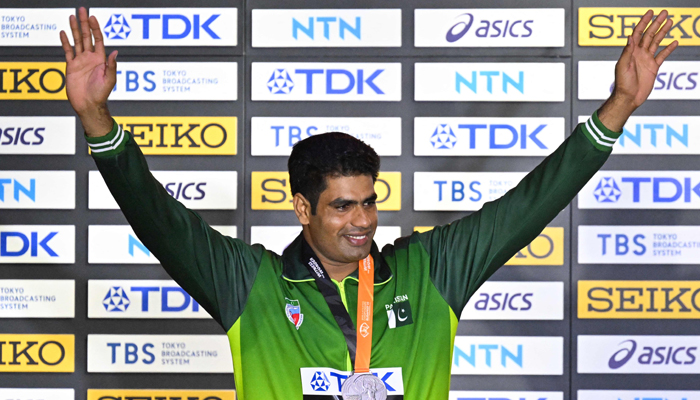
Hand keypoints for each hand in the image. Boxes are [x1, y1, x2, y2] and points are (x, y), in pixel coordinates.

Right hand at [59, 7, 116, 136]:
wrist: (88, 105)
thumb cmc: (101, 94)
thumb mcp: (109, 80)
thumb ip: (111, 66)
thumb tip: (115, 52)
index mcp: (101, 60)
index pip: (98, 40)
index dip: (95, 28)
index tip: (92, 17)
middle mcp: (91, 58)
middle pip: (87, 37)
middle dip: (84, 23)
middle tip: (81, 10)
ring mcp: (81, 61)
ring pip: (77, 41)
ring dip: (75, 29)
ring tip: (72, 17)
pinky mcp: (71, 66)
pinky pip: (68, 51)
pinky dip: (65, 42)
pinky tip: (64, 33)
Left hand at [599, 10, 678, 130]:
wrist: (628, 97)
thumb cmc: (622, 83)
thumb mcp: (622, 66)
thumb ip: (627, 52)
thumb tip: (630, 37)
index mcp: (630, 52)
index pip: (637, 33)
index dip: (643, 22)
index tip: (650, 13)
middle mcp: (638, 53)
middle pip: (649, 34)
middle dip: (656, 23)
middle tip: (664, 13)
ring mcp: (646, 59)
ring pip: (656, 42)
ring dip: (663, 32)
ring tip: (670, 21)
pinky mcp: (653, 67)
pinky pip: (662, 55)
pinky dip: (668, 49)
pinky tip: (674, 42)